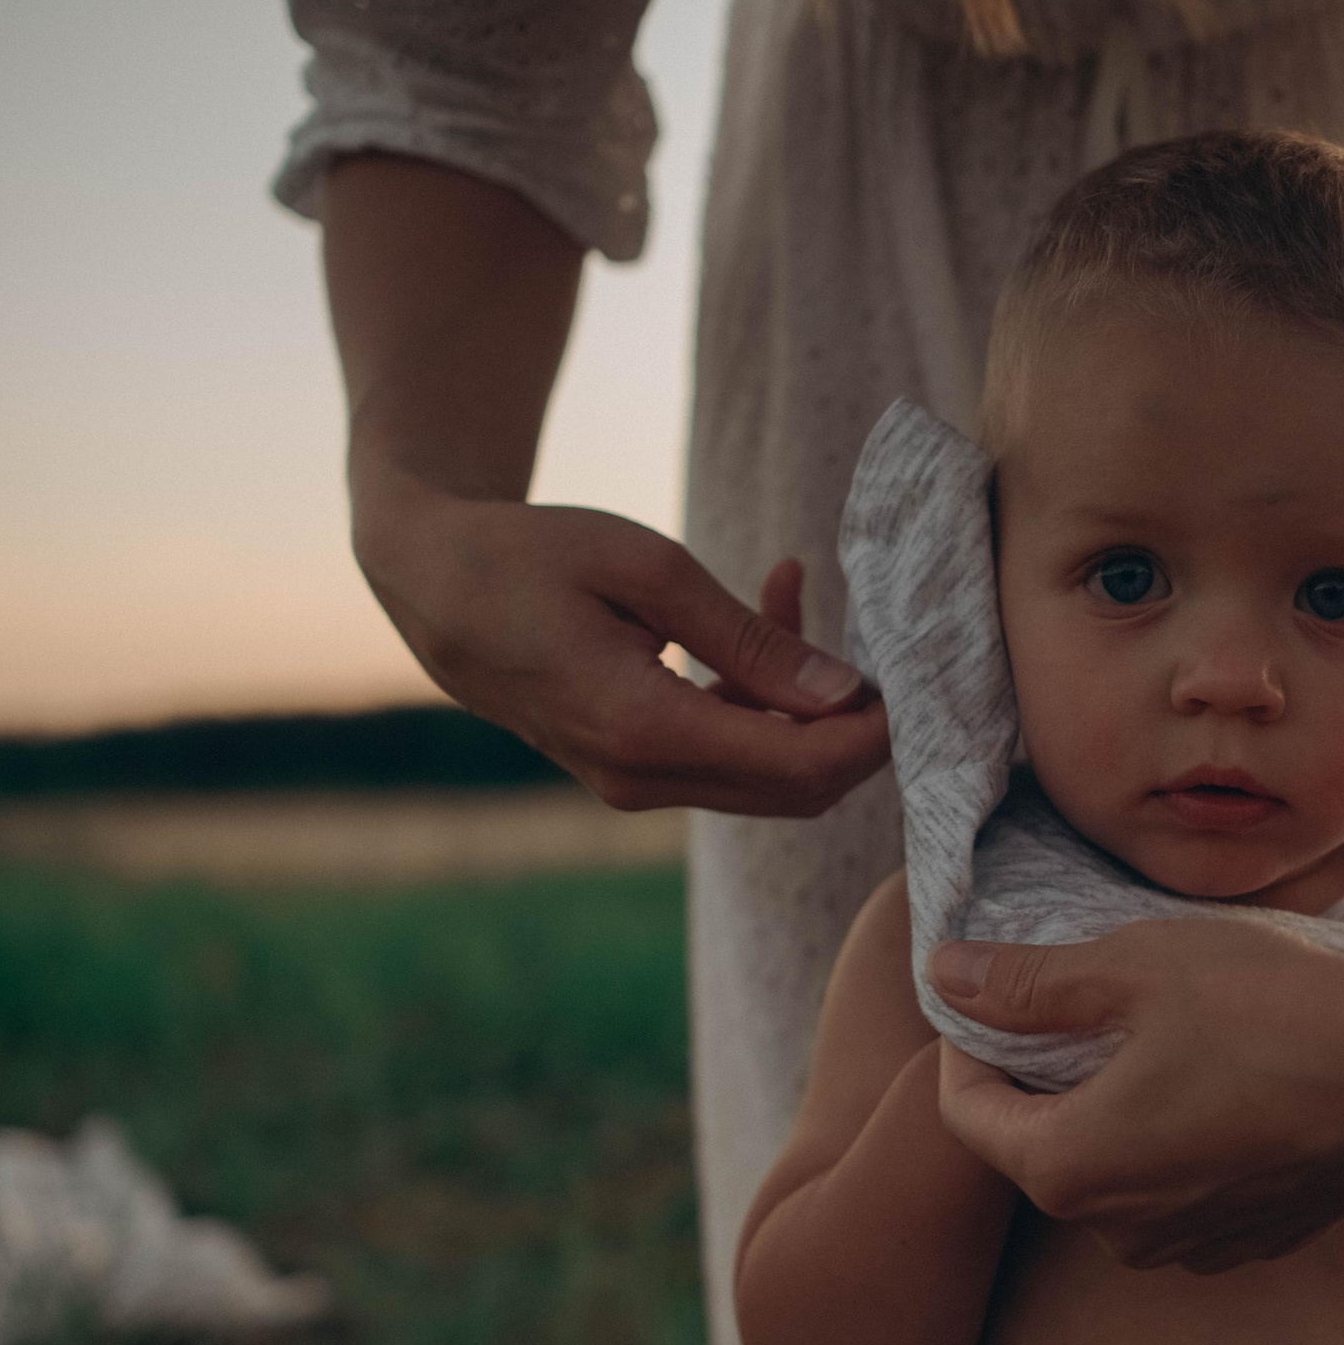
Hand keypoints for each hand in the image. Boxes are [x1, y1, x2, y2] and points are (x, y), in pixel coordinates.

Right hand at [358, 488, 888, 815]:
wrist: (431, 581)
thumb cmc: (531, 555)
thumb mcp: (648, 569)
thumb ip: (749, 638)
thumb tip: (845, 693)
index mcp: (644, 730)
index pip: (802, 766)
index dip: (873, 733)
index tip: (912, 673)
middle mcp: (639, 778)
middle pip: (798, 789)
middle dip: (857, 729)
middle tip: (880, 640)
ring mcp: (633, 783)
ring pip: (768, 774)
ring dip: (806, 702)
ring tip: (790, 590)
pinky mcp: (632, 768)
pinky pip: (726, 753)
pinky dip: (762, 699)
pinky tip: (766, 610)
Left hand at [931, 918, 1343, 1272]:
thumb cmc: (1273, 1005)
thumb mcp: (1134, 967)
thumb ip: (1028, 982)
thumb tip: (942, 975)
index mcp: (1071, 1168)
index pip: (964, 1117)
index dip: (966, 1046)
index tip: (993, 990)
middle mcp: (1122, 1233)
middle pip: (1039, 1150)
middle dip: (1041, 1080)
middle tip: (1076, 1001)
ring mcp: (1195, 1247)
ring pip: (1114, 1176)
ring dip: (1113, 1112)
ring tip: (1156, 1035)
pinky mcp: (1257, 1240)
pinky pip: (1182, 1195)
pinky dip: (1179, 1143)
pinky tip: (1221, 1079)